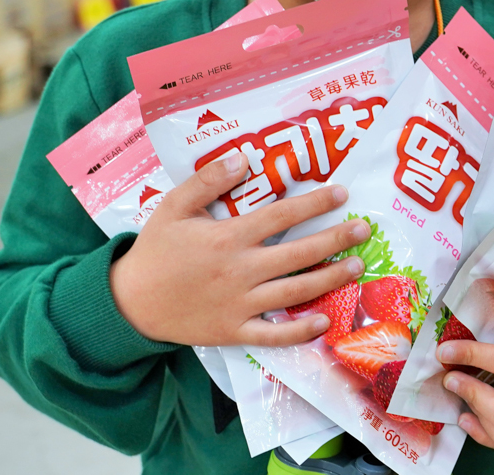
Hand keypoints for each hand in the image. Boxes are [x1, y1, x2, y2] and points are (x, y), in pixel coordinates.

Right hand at [110, 151, 368, 346]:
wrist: (130, 303)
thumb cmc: (156, 250)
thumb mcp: (173, 206)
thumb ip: (207, 180)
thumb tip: (243, 158)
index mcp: (229, 237)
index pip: (282, 216)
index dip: (315, 203)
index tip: (341, 193)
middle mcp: (241, 270)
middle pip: (299, 253)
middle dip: (336, 239)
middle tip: (364, 229)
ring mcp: (240, 304)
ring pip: (295, 292)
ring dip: (329, 279)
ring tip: (357, 267)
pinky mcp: (234, 331)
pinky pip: (273, 335)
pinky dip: (299, 331)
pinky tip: (324, 321)